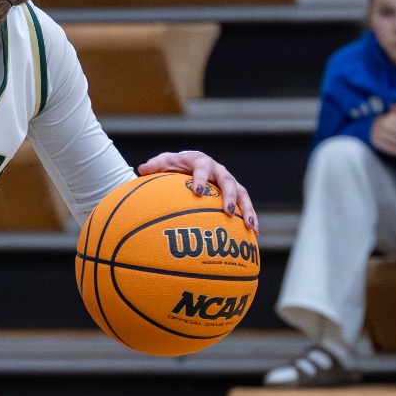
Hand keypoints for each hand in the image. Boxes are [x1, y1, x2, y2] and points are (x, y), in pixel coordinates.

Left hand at [137, 150, 256, 231]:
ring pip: (241, 194)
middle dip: (229, 196)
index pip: (202, 168)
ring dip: (246, 209)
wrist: (189, 163)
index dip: (202, 179)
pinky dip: (250, 217)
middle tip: (227, 211)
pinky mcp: (234, 193)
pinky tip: (254, 234)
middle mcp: (218, 170)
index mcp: (201, 162)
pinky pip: (245, 204)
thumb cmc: (174, 165)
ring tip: (250, 226)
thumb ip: (155, 165)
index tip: (198, 192)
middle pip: (228, 181)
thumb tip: (141, 169)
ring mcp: (228, 181)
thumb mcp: (163, 162)